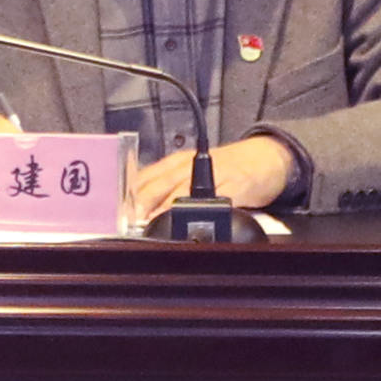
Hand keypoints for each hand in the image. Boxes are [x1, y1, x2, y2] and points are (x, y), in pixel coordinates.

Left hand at [131, 132, 294, 222]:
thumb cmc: (226, 169)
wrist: (265, 157)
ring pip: (181, 190)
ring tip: (150, 223)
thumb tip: (138, 213)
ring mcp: (212, 174)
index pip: (144, 177)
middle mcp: (189, 166)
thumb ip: (168, 190)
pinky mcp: (235, 183)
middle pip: (159, 184)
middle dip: (141, 203)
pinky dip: (200, 208)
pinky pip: (215, 196)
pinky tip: (191, 219)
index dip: (129, 196)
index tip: (115, 213)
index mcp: (175, 164)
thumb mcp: (192, 174)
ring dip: (163, 207)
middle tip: (128, 220)